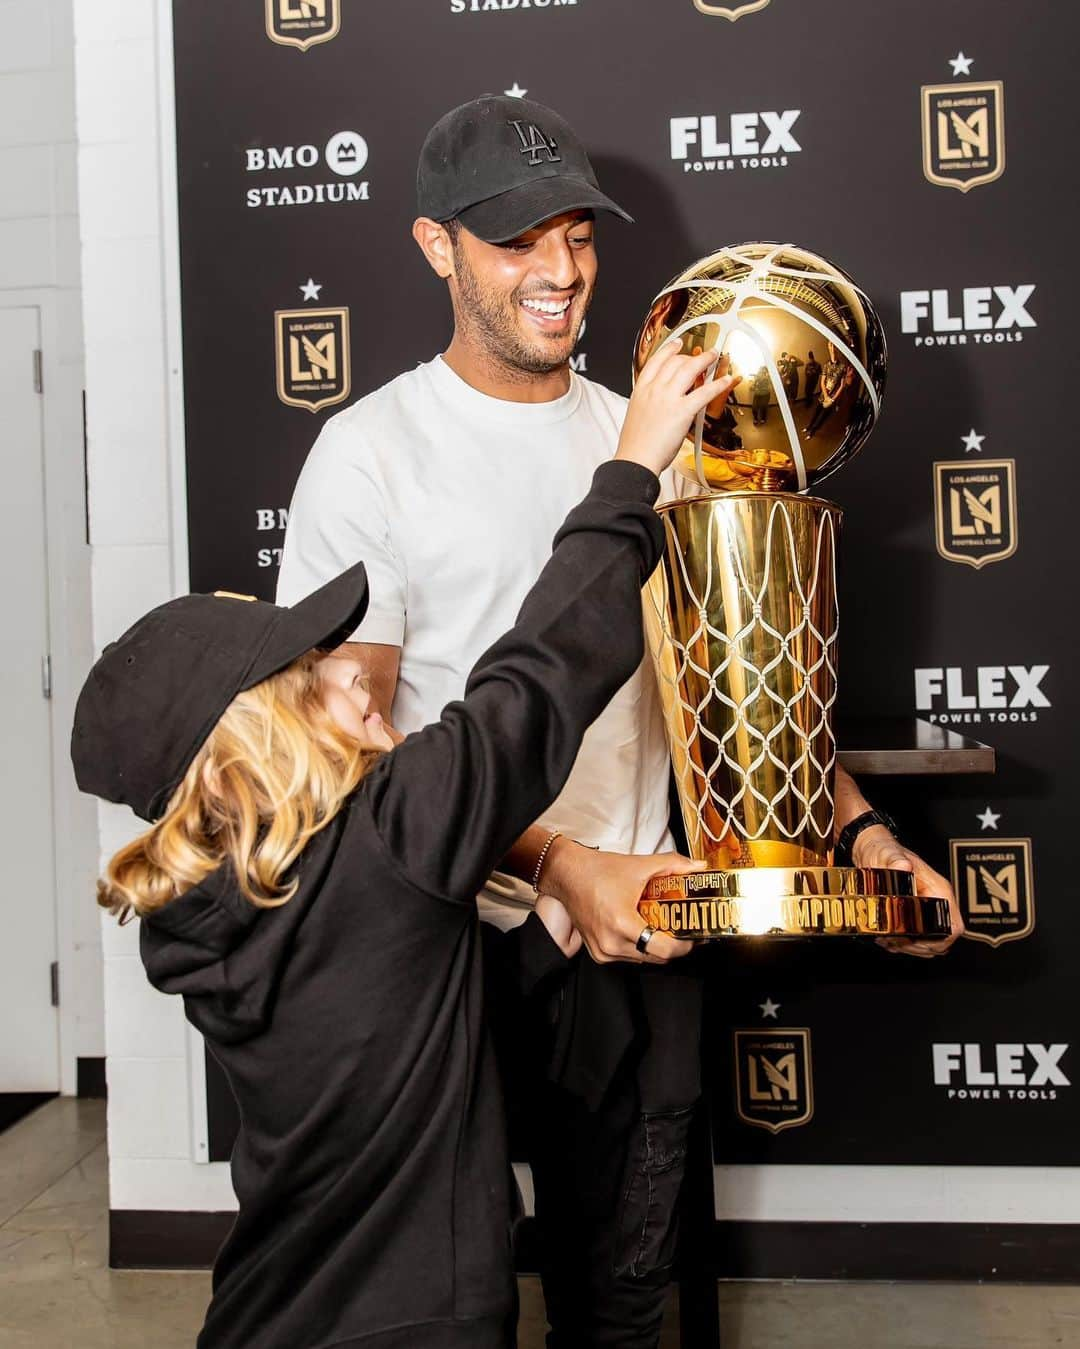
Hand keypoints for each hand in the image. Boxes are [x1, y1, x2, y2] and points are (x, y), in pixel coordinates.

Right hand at [541, 840, 703, 963]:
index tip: (694, 937)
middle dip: (673, 945)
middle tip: (684, 930)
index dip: (684, 946)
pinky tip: (642, 929)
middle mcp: (611, 942)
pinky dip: (638, 946)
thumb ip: (673, 865)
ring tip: (664, 928)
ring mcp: (603, 951)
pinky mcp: (597, 953)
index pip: (664, 950)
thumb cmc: (597, 871)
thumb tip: (696, 867)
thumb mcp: (639, 865)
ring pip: (642, 959)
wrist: (567, 874)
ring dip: (655, 946)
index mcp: (623, 924)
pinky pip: (627, 956)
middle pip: (656, 957)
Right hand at [615, 342, 736, 476]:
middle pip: (675, 362)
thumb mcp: (637, 416)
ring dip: (705, 360)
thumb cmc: (636, 445)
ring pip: (689, 369)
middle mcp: (654, 390)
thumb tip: (662, 404)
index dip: (669, 349)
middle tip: (702, 354)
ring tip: (714, 356)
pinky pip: (704, 392)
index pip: (655, 361)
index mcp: (641, 391)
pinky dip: (718, 384)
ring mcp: (668, 398)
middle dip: (691, 355)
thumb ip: (650, 404)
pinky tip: (725, 381)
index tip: (677, 344)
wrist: (635, 460)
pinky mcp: (682, 411)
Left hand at [855, 826, 964, 957]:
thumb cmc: (883, 850)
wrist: (872, 850)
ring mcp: (926, 909)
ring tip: (889, 942)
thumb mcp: (886, 854)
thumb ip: (894, 860)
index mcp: (938, 888)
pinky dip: (904, 945)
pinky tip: (888, 940)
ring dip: (910, 948)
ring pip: (930, 943)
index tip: (916, 941)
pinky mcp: (915, 914)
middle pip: (942, 939)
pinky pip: (918, 939)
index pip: (953, 925)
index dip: (940, 939)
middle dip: (920, 947)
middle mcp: (936, 901)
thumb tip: (903, 864)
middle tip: (897, 943)